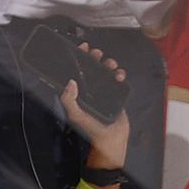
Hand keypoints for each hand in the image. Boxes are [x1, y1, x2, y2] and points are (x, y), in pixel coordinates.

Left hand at [63, 43, 129, 174]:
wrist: (111, 140)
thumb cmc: (91, 129)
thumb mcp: (75, 115)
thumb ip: (68, 100)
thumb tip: (70, 82)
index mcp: (79, 92)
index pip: (78, 70)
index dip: (80, 57)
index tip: (83, 48)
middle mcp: (90, 90)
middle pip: (92, 67)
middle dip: (96, 58)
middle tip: (98, 54)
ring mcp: (103, 91)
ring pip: (106, 71)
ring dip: (109, 64)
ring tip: (111, 65)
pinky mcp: (115, 94)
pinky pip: (117, 79)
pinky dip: (120, 74)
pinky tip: (119, 75)